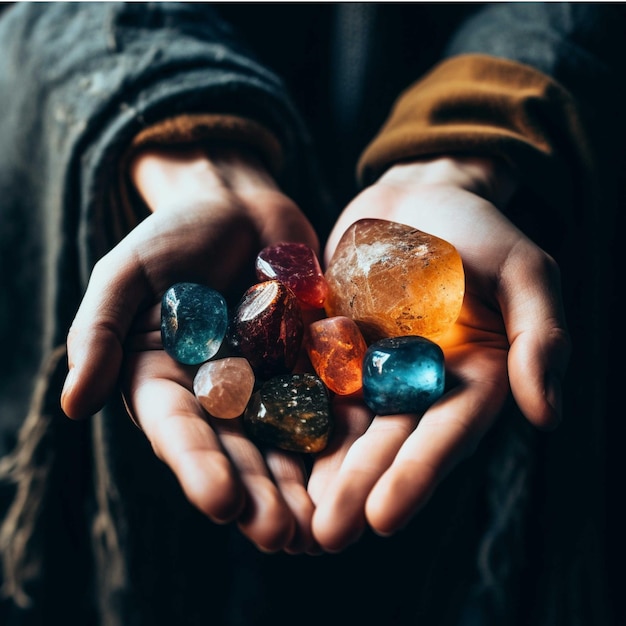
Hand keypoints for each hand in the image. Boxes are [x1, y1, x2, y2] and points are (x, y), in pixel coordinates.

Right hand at [61, 144, 320, 553]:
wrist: (236, 206)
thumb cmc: (173, 235)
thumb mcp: (124, 275)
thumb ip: (98, 333)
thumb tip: (73, 404)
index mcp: (168, 382)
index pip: (180, 432)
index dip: (198, 467)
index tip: (220, 504)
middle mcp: (220, 393)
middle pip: (238, 448)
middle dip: (258, 492)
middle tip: (282, 536)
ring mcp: (269, 379)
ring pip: (287, 437)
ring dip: (304, 481)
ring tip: (325, 524)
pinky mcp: (310, 359)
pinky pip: (330, 395)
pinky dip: (346, 429)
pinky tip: (366, 462)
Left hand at [308, 156, 570, 550]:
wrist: (415, 197)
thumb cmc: (478, 227)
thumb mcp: (524, 270)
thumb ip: (540, 336)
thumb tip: (548, 416)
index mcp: (471, 378)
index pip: (445, 435)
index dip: (416, 476)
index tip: (383, 518)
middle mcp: (418, 385)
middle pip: (389, 442)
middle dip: (358, 486)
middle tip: (325, 533)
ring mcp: (371, 368)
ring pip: (346, 425)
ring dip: (321, 468)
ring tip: (291, 511)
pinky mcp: (333, 347)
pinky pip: (311, 383)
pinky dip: (291, 415)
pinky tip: (264, 447)